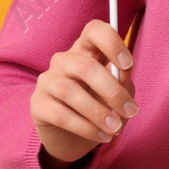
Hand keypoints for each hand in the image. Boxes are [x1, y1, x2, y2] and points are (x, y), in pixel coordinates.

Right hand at [30, 19, 137, 164]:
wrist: (75, 138)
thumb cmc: (101, 107)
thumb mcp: (117, 93)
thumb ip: (121, 81)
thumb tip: (122, 75)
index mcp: (86, 50)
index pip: (94, 31)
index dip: (112, 43)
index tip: (128, 65)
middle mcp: (64, 60)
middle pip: (85, 66)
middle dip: (112, 91)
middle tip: (131, 111)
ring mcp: (47, 80)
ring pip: (71, 92)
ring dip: (98, 113)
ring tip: (116, 129)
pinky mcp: (37, 104)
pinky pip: (60, 114)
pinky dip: (85, 127)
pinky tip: (102, 136)